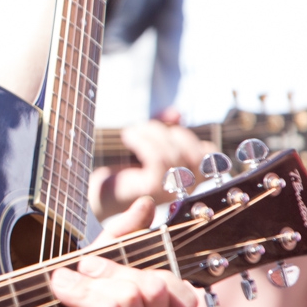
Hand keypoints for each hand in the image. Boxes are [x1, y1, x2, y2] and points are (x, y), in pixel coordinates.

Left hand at [0, 211, 193, 306]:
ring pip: (130, 296)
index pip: (180, 291)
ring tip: (67, 285)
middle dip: (112, 270)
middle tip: (83, 272)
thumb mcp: (96, 258)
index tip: (110, 263)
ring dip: (90, 283)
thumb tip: (147, 204)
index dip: (151, 269)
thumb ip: (124, 233)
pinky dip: (80, 292)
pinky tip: (61, 289)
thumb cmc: (63, 299)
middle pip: (154, 285)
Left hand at [88, 111, 214, 219]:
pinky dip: (144, 142)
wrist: (95, 188)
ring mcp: (170, 191)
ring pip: (176, 155)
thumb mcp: (148, 141)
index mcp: (190, 177)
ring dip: (154, 134)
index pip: (210, 154)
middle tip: (146, 127)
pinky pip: (159, 161)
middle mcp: (185, 188)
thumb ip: (164, 126)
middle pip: (198, 154)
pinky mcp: (151, 190)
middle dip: (172, 132)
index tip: (167, 130)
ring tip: (133, 131)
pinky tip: (129, 136)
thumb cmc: (122, 164)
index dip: (191, 137)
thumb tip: (176, 114)